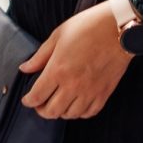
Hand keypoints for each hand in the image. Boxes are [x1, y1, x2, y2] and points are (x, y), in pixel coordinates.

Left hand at [17, 2, 132, 120]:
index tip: (26, 100)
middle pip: (52, 111)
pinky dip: (80, 113)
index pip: (37, 96)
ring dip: (60, 112)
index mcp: (58, 70)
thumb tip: (25, 68)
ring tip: (57, 104)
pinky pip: (89, 113)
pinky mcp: (104, 93)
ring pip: (70, 115)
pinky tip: (76, 105)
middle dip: (42, 110)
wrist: (118, 29)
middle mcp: (73, 85)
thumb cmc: (87, 27)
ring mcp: (90, 91)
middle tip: (39, 104)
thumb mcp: (58, 36)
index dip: (28, 101)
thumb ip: (40, 56)